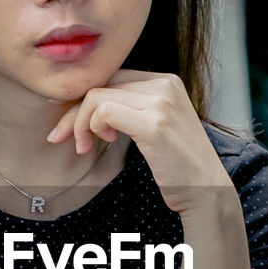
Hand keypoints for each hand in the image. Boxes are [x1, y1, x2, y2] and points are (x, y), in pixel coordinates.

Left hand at [46, 69, 235, 219]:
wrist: (206, 190)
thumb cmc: (178, 166)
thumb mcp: (156, 126)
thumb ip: (132, 108)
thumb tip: (90, 104)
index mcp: (167, 81)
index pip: (112, 78)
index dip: (85, 100)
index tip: (72, 126)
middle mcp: (166, 85)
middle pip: (101, 85)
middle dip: (73, 112)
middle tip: (61, 138)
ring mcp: (162, 102)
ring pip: (97, 97)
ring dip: (79, 123)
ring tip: (84, 146)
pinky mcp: (154, 124)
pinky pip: (104, 112)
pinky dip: (91, 127)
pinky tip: (98, 143)